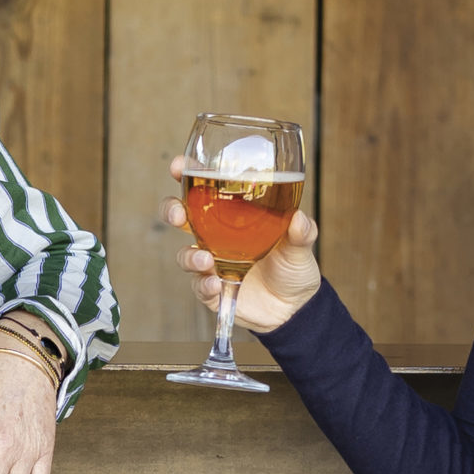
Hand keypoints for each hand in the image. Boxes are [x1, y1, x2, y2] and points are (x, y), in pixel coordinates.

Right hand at [166, 157, 322, 333]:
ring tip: (206, 260)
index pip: (204, 188)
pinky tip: (215, 284)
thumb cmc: (292, 266)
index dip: (188, 174)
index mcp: (232, 214)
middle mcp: (215, 235)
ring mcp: (211, 263)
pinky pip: (199, 286)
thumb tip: (298, 218)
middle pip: (180, 216)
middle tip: (177, 214)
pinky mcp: (212, 290)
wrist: (294, 307)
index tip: (178, 167)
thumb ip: (302, 231)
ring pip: (185, 254)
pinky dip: (204, 285)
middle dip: (171, 210)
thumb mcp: (301, 244)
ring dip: (190, 255)